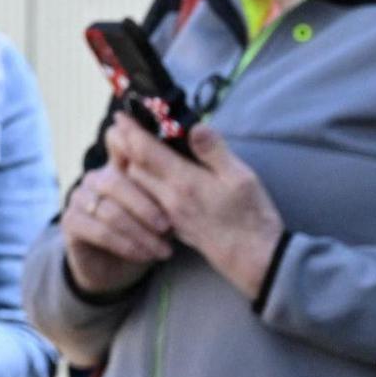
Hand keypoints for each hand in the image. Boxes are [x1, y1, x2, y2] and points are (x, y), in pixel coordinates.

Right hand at [58, 117, 179, 296]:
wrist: (120, 267)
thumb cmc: (150, 230)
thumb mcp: (169, 205)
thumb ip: (176, 174)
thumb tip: (197, 131)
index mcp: (119, 165)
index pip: (117, 139)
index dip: (128, 139)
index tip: (149, 150)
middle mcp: (96, 177)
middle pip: (115, 182)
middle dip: (144, 206)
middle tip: (168, 227)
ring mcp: (80, 198)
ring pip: (109, 210)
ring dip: (139, 233)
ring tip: (164, 250)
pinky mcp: (71, 222)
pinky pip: (99, 231)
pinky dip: (125, 245)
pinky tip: (144, 255)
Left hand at [112, 120, 289, 302]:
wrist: (254, 260)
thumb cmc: (252, 217)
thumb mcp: (241, 177)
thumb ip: (214, 151)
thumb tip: (194, 126)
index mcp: (184, 181)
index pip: (145, 151)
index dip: (130, 131)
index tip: (120, 116)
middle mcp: (169, 198)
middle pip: (134, 167)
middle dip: (127, 147)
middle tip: (126, 130)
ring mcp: (169, 215)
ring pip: (138, 186)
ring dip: (133, 167)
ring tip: (137, 151)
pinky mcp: (174, 227)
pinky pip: (148, 202)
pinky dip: (144, 187)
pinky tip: (154, 180)